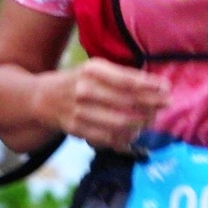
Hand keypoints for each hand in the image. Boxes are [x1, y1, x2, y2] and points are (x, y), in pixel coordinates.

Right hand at [52, 60, 166, 153]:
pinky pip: (108, 137)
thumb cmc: (77, 81)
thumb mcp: (95, 70)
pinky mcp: (77, 129)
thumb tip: (156, 86)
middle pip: (128, 101)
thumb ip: (121, 76)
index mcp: (92, 70)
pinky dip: (125, 137)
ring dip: (141, 122)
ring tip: (150, 118)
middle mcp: (85, 89)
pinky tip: (134, 132)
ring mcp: (80, 111)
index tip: (167, 88)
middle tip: (166, 104)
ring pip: (121, 122)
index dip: (151, 86)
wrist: (40, 97)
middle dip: (152, 104)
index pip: (128, 80)